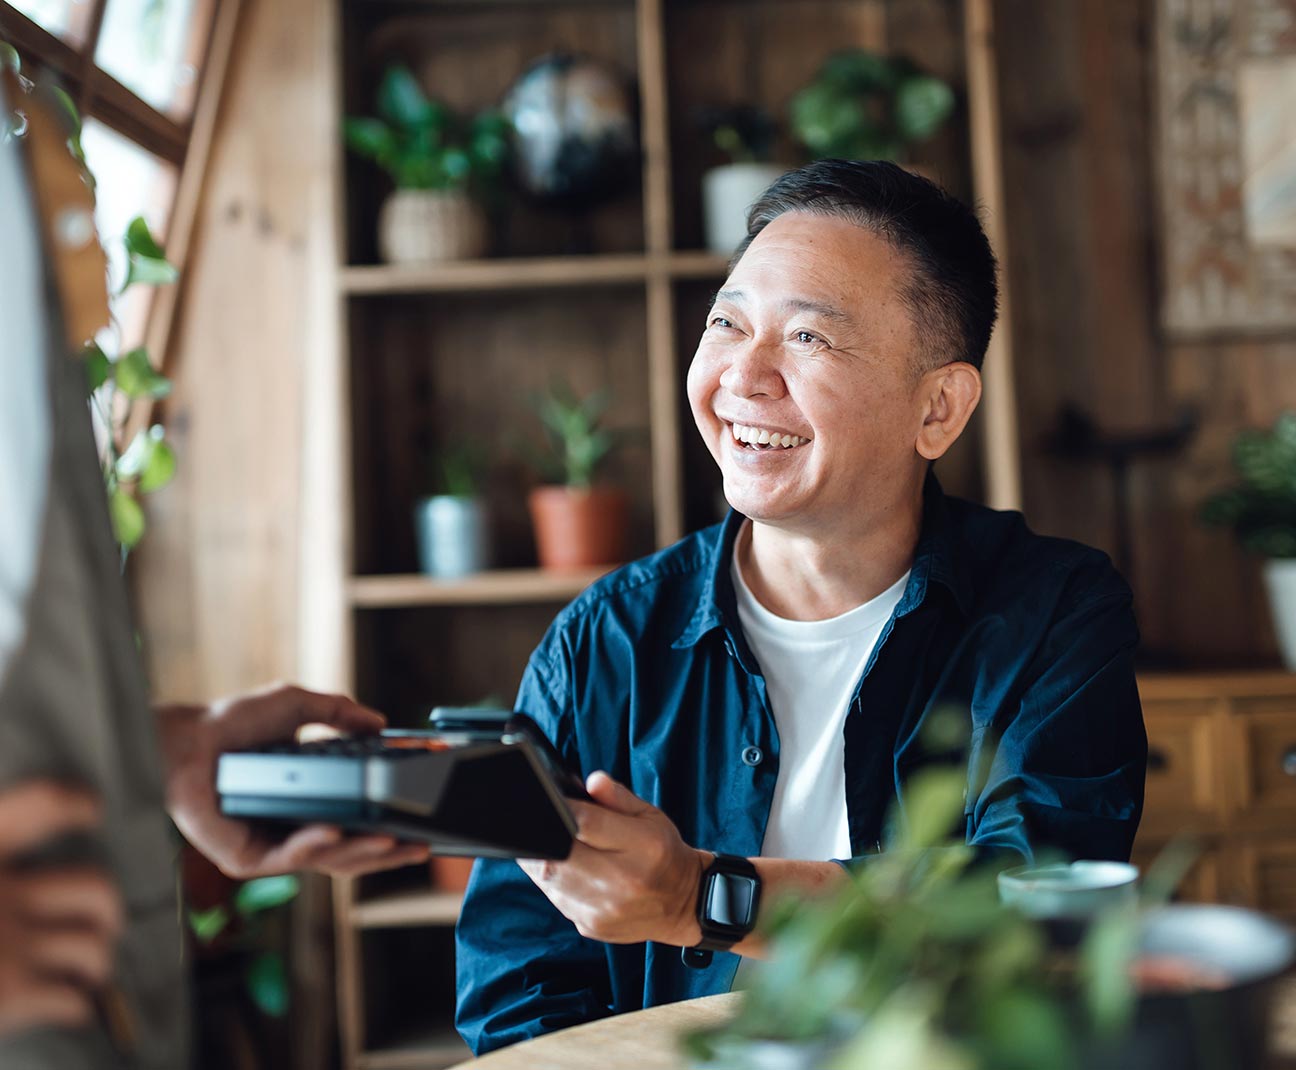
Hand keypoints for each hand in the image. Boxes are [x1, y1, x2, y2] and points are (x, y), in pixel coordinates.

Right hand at [0, 781, 122, 1035]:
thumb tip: (11, 876)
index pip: (39, 805)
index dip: (71, 804)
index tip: (91, 810)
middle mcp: (2, 894)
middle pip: (94, 886)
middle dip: (106, 909)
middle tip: (99, 924)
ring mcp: (10, 944)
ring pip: (92, 945)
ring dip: (96, 962)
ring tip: (84, 972)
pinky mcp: (10, 995)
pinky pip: (72, 999)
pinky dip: (77, 1006)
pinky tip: (67, 1008)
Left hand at [159, 684, 430, 878]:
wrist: (186, 736)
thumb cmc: (233, 721)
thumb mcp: (297, 706)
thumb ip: (339, 713)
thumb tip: (380, 722)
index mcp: (311, 801)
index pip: (359, 824)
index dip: (391, 827)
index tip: (423, 826)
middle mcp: (294, 829)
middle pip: (352, 853)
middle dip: (389, 853)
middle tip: (421, 847)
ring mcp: (271, 847)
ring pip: (326, 862)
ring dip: (362, 853)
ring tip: (390, 842)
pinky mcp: (246, 858)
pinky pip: (287, 859)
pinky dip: (314, 845)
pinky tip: (333, 832)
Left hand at [519, 772, 706, 946]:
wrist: (684, 904)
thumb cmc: (665, 854)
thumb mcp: (650, 816)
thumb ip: (618, 797)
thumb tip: (592, 781)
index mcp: (643, 847)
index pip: (586, 822)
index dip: (561, 809)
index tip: (551, 801)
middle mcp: (623, 881)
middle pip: (558, 857)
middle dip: (542, 839)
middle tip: (539, 825)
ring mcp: (604, 909)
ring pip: (550, 880)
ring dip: (543, 860)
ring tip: (551, 846)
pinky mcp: (591, 926)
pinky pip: (557, 899)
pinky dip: (553, 882)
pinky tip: (566, 871)